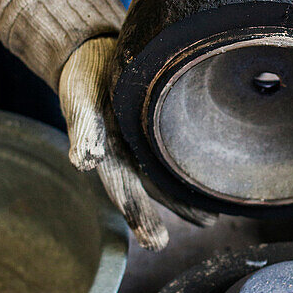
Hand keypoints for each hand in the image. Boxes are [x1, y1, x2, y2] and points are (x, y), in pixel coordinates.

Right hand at [58, 36, 215, 249]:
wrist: (89, 49)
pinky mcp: (156, 121)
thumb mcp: (79, 98)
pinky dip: (191, 161)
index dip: (141, 216)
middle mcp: (128, 152)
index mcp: (109, 154)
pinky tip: (212, 167)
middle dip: (178, 208)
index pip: (127, 192)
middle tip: (207, 224)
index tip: (157, 243)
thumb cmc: (82, 75)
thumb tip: (84, 162)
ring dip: (188, 192)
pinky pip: (176, 147)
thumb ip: (84, 128)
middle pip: (154, 187)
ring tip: (213, 212)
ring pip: (168, 172)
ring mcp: (142, 140)